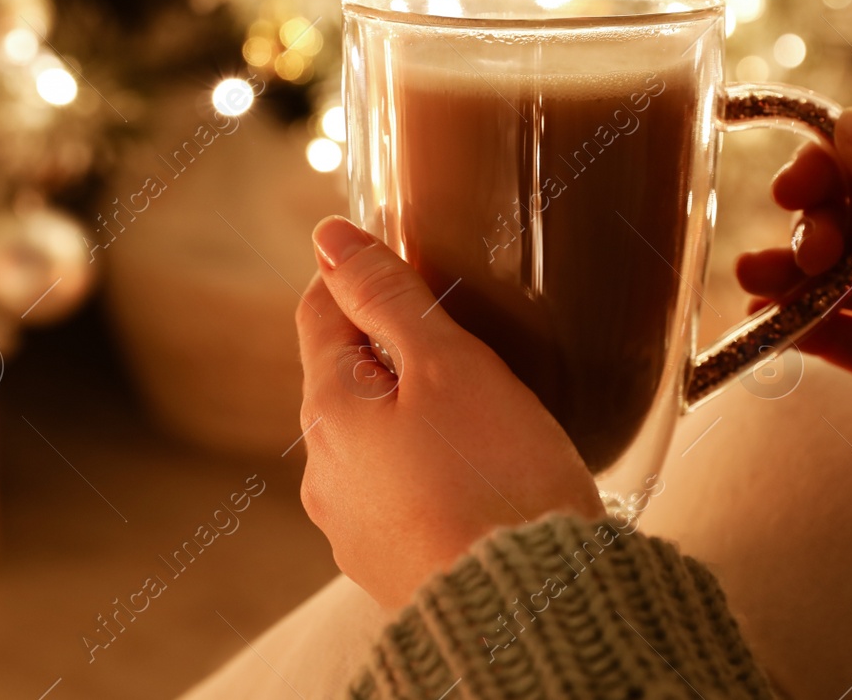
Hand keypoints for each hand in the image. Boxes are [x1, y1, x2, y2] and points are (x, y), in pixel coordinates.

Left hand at [296, 216, 602, 609]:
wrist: (531, 611)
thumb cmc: (498, 479)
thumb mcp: (450, 365)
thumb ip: (389, 297)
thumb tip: (330, 239)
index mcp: (329, 412)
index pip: (320, 313)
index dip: (357, 276)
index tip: (405, 262)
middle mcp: (324, 473)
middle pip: (346, 378)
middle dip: (395, 350)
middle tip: (465, 337)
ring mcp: (353, 526)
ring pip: (374, 439)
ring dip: (413, 414)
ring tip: (484, 413)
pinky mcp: (390, 567)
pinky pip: (400, 492)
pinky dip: (430, 468)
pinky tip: (481, 473)